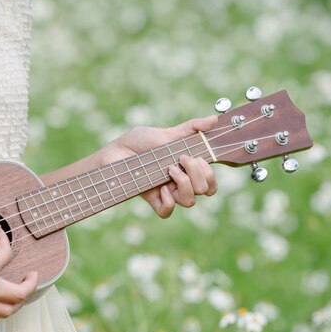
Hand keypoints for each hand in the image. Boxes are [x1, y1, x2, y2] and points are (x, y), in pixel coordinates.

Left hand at [99, 115, 218, 217]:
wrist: (116, 150)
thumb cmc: (139, 142)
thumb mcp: (167, 132)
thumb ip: (192, 127)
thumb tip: (214, 119)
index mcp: (187, 169)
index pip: (210, 181)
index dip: (210, 172)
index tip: (197, 157)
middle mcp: (180, 182)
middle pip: (205, 190)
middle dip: (198, 173)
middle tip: (182, 159)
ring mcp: (166, 192)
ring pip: (190, 202)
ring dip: (185, 183)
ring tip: (169, 169)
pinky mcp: (151, 199)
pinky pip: (167, 212)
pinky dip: (168, 201)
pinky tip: (162, 188)